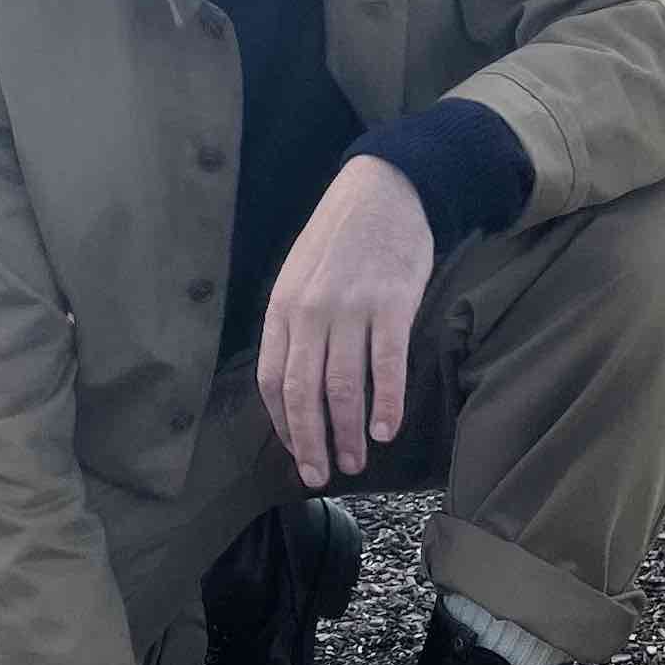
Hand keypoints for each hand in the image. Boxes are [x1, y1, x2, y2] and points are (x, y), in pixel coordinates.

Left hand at [259, 154, 432, 488]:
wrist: (384, 189)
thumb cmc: (341, 238)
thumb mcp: (299, 275)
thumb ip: (294, 324)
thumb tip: (296, 382)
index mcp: (282, 307)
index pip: (273, 380)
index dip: (284, 424)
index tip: (298, 453)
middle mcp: (310, 312)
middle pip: (304, 393)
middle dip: (311, 443)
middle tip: (321, 475)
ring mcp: (351, 308)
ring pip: (344, 387)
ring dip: (348, 433)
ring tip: (355, 462)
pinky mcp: (392, 304)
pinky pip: (386, 365)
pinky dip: (386, 403)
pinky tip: (386, 430)